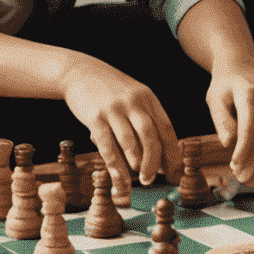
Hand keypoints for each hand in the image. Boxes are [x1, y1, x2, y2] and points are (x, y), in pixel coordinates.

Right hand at [61, 56, 181, 187]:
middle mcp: (134, 102)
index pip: (166, 128)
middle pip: (151, 137)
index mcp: (148, 98)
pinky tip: (118, 178)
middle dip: (153, 162)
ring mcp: (114, 109)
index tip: (174, 173)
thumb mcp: (133, 97)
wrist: (79, 71)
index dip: (172, 153)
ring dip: (135, 166)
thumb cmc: (110, 90)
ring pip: (130, 143)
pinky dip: (115, 166)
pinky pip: (108, 145)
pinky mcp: (95, 117)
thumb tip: (156, 155)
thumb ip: (145, 119)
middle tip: (150, 179)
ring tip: (136, 181)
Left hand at [205, 67, 253, 183]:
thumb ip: (222, 122)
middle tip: (242, 172)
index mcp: (247, 93)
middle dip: (253, 157)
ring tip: (252, 165)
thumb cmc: (224, 87)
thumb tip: (230, 143)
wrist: (240, 67)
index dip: (243, 150)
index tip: (235, 165)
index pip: (248, 127)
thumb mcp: (214, 101)